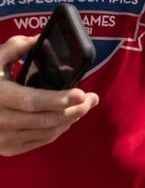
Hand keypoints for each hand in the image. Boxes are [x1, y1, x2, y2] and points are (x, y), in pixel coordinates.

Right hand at [0, 35, 98, 156]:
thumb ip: (15, 47)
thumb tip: (38, 38)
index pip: (32, 101)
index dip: (58, 99)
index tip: (82, 94)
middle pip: (46, 119)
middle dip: (75, 110)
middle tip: (93, 98)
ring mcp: (3, 138)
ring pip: (47, 132)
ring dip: (71, 119)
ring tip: (85, 106)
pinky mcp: (8, 148)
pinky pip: (41, 140)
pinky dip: (59, 129)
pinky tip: (69, 118)